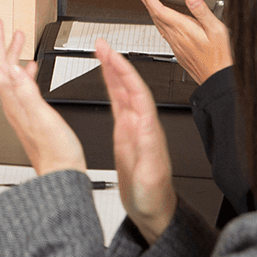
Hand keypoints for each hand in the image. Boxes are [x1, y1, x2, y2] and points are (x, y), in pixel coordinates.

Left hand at [0, 16, 85, 175]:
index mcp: (14, 102)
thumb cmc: (56, 152)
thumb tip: (14, 68)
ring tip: (16, 36)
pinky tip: (31, 68)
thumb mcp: (43, 117)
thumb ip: (27, 92)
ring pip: (11, 74)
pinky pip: (23, 86)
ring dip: (12, 53)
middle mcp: (14, 104)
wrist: (61, 174)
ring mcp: (21, 109)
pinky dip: (25, 71)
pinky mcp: (32, 114)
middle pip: (0, 67)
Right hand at [96, 39, 177, 241]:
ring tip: (101, 51)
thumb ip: (147, 149)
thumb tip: (142, 122)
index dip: (125, 73)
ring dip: (113, 70)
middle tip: (102, 44)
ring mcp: (134, 128)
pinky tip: (106, 77)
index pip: (137, 93)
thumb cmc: (154, 197)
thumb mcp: (149, 174)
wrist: (155, 211)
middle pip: (130, 86)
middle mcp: (143, 125)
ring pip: (123, 92)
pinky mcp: (126, 134)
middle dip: (116, 63)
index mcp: (148, 131)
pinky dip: (110, 87)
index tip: (113, 56)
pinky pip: (117, 104)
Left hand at [135, 0, 231, 84]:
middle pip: (156, 17)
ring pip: (159, 26)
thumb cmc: (221, 58)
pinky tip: (162, 25)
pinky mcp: (179, 53)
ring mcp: (176, 46)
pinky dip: (159, 25)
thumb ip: (203, 12)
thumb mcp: (217, 30)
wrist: (218, 80)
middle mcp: (176, 38)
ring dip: (152, 13)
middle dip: (147, 2)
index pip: (159, 10)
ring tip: (148, 4)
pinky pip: (165, 35)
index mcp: (183, 29)